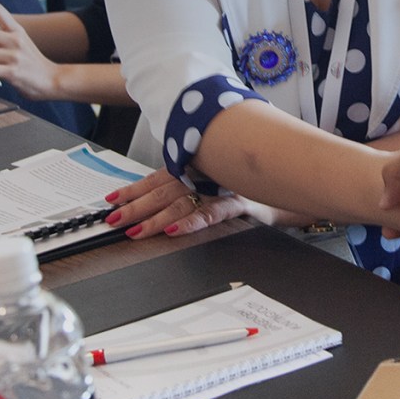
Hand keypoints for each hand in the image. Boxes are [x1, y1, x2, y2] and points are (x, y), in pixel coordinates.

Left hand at [103, 169, 249, 238]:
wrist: (287, 186)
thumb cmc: (248, 187)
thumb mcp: (216, 182)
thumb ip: (188, 186)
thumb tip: (152, 202)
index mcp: (197, 168)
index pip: (157, 178)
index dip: (134, 189)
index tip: (112, 200)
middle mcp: (206, 174)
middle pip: (164, 191)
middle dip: (136, 206)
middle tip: (114, 219)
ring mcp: (223, 187)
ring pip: (182, 202)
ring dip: (156, 218)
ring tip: (136, 230)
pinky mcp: (240, 202)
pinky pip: (212, 213)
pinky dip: (191, 222)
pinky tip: (173, 230)